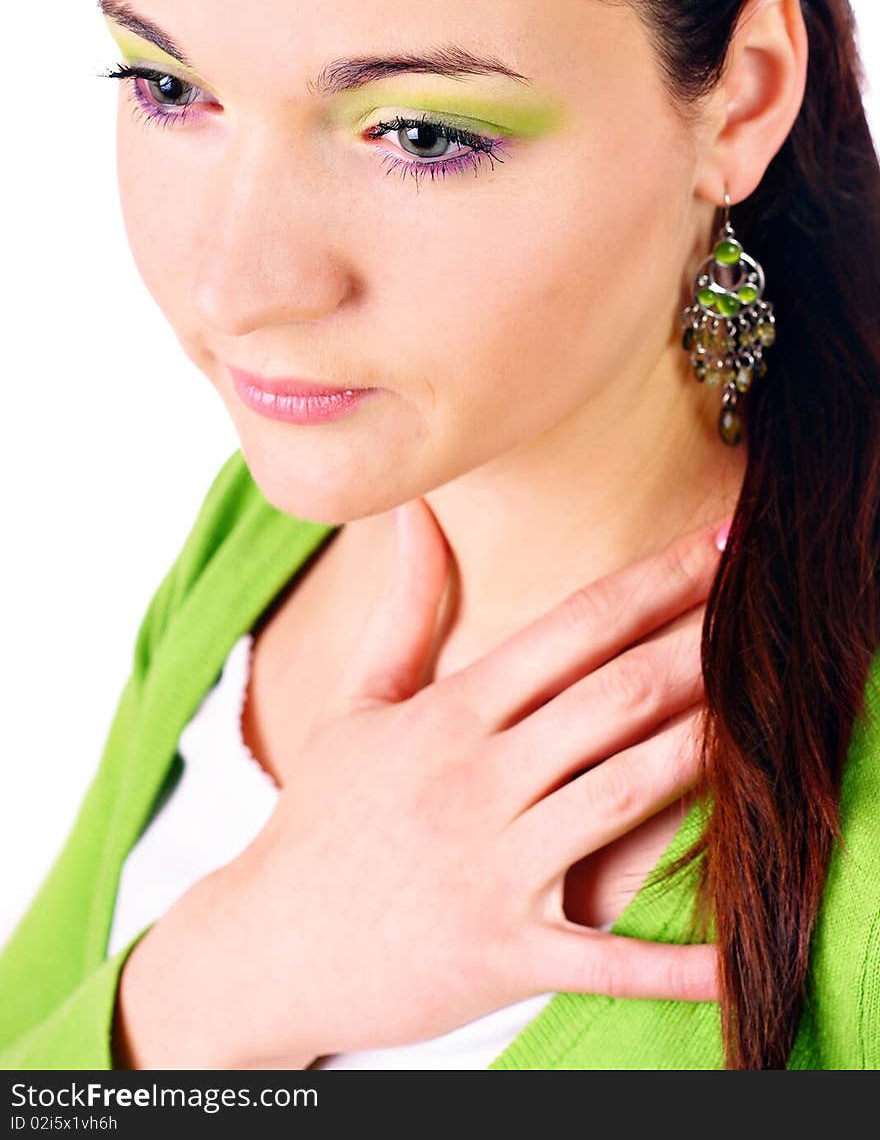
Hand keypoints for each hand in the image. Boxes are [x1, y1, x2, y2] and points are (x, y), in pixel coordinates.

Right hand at [115, 501, 727, 1068]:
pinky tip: (740, 953)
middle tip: (773, 606)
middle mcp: (475, 779)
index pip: (571, 630)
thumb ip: (406, 606)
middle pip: (613, 699)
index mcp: (449, 715)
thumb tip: (417, 509)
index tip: (722, 545)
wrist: (266, 942)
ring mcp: (490, 867)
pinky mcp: (501, 954)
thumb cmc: (321, 817)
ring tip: (774, 715)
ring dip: (704, 754)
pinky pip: (602, 958)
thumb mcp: (358, 701)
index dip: (656, 582)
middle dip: (701, 647)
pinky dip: (674, 963)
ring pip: (621, 796)